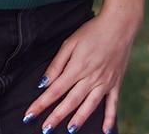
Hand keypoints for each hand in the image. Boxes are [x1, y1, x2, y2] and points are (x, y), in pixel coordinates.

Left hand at [21, 2, 142, 133]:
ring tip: (69, 130)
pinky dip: (109, 118)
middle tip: (45, 129)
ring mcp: (105, 83)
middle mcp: (91, 79)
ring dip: (78, 120)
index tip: (30, 114)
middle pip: (70, 102)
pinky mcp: (116, 83)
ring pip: (89, 106)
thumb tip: (44, 83)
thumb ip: (57, 64)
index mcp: (77, 68)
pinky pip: (113, 104)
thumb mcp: (69, 42)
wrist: (118, 26)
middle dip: (56, 117)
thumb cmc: (91, 31)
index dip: (41, 103)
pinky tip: (105, 130)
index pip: (55, 90)